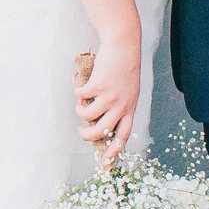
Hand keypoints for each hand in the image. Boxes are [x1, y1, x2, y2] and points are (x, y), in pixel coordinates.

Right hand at [73, 42, 139, 168]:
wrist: (124, 46)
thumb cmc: (125, 68)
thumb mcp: (129, 90)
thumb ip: (119, 105)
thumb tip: (100, 120)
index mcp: (130, 108)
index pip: (123, 135)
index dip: (114, 150)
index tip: (106, 162)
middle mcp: (121, 105)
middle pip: (102, 131)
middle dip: (87, 136)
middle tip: (81, 131)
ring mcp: (110, 96)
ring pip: (88, 116)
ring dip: (80, 111)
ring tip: (80, 103)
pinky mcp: (98, 85)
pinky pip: (80, 97)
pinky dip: (78, 93)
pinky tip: (82, 86)